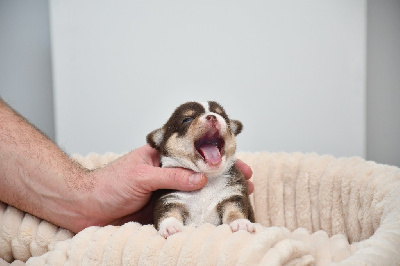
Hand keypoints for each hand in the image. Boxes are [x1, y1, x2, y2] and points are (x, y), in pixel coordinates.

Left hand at [77, 145, 252, 231]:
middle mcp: (167, 173)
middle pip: (201, 172)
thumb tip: (201, 178)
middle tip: (246, 181)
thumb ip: (171, 176)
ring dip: (216, 195)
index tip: (236, 159)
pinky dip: (198, 213)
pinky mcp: (162, 210)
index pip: (195, 151)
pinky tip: (214, 216)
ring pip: (195, 192)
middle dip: (224, 175)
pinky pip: (184, 210)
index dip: (216, 155)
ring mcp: (166, 192)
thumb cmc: (108, 183)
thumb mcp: (142, 175)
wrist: (85, 207)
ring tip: (239, 198)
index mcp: (162, 156)